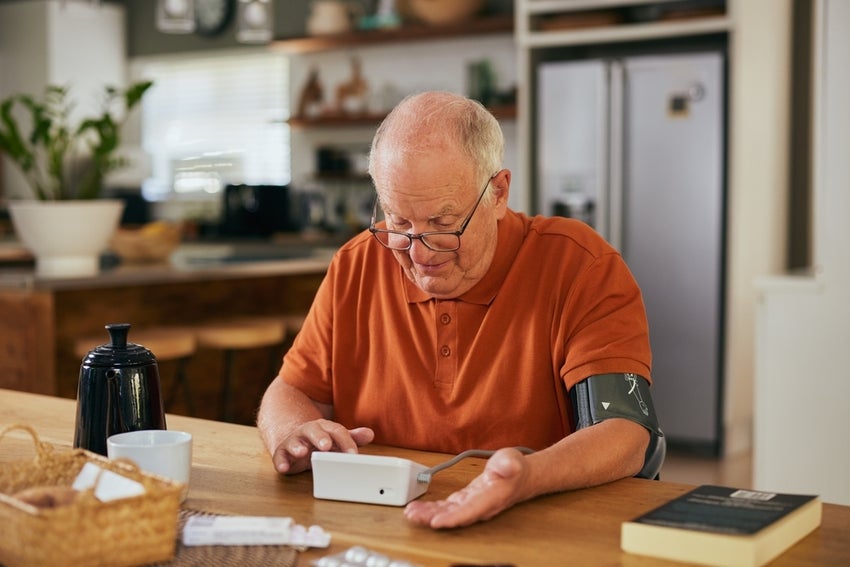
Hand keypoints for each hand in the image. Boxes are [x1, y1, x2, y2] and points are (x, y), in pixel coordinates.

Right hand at [271, 419, 373, 474]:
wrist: (294, 438)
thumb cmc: (318, 441)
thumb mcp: (335, 438)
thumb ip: (351, 437)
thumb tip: (370, 434)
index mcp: (324, 428)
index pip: (337, 431)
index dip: (346, 442)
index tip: (353, 454)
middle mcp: (308, 432)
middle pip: (314, 431)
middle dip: (320, 438)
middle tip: (327, 446)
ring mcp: (294, 441)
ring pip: (295, 442)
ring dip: (298, 447)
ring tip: (302, 452)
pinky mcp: (282, 453)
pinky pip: (280, 456)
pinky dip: (281, 462)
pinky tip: (284, 468)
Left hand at [404, 447, 530, 528]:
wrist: (520, 476)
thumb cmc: (516, 469)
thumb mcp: (513, 460)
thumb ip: (508, 464)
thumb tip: (505, 466)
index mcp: (491, 498)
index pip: (470, 511)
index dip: (452, 518)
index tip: (436, 521)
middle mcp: (480, 506)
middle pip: (454, 516)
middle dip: (432, 518)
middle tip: (413, 515)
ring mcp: (472, 505)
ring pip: (448, 514)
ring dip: (428, 514)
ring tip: (411, 512)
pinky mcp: (465, 501)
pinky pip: (447, 508)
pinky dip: (433, 509)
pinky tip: (420, 508)